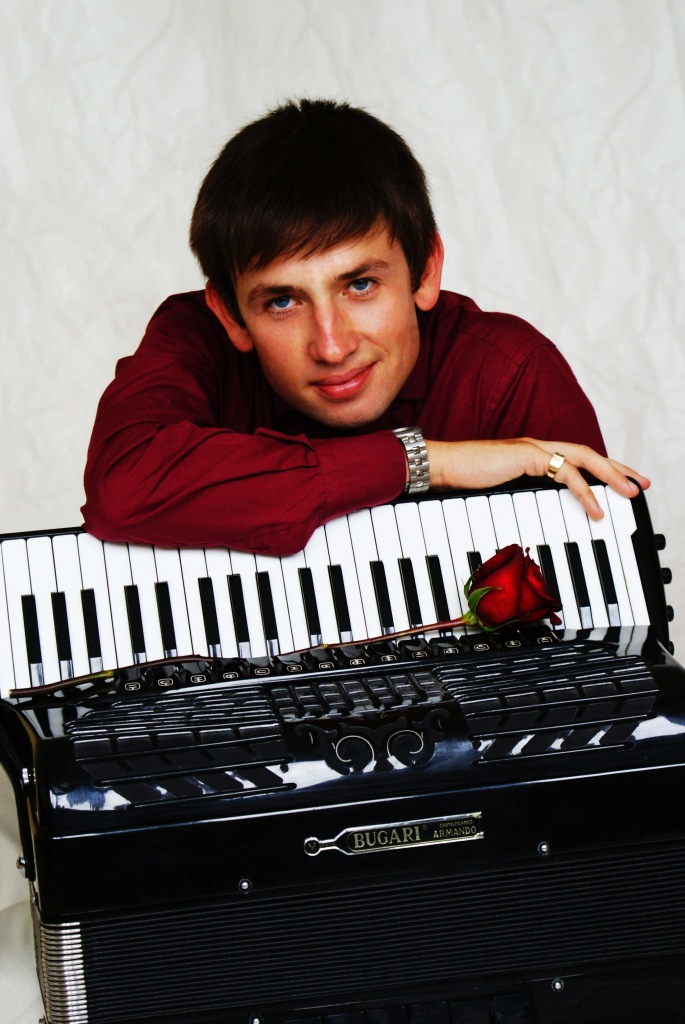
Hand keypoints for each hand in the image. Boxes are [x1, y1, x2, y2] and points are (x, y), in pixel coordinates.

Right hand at [425, 438, 649, 519]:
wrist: (442, 467)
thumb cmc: (464, 480)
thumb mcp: (502, 492)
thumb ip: (522, 495)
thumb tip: (540, 514)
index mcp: (533, 454)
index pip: (576, 459)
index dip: (602, 470)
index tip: (620, 484)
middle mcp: (537, 446)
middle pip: (589, 454)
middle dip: (618, 469)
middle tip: (640, 484)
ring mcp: (533, 448)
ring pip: (585, 457)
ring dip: (611, 475)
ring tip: (629, 492)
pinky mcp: (527, 454)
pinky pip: (565, 471)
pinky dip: (584, 490)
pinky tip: (595, 507)